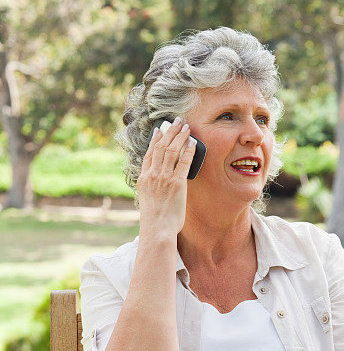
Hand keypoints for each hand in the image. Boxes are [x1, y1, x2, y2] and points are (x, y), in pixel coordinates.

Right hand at [136, 117, 195, 237]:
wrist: (157, 229)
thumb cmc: (155, 220)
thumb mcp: (148, 200)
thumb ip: (153, 188)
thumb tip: (159, 185)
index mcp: (144, 178)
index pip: (149, 153)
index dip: (155, 140)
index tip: (160, 130)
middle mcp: (153, 175)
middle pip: (161, 147)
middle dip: (169, 132)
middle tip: (176, 122)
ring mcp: (164, 178)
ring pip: (171, 151)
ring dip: (179, 136)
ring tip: (186, 127)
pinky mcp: (176, 183)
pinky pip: (183, 162)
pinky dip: (188, 151)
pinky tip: (193, 143)